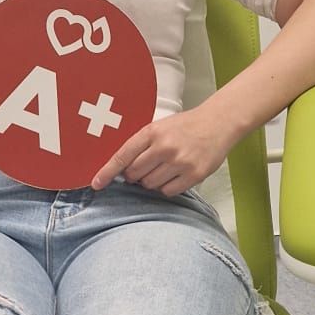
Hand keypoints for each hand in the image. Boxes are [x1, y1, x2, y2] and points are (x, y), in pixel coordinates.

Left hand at [90, 101, 242, 195]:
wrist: (218, 123)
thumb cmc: (186, 126)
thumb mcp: (159, 127)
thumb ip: (141, 144)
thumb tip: (122, 169)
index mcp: (152, 132)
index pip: (122, 156)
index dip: (107, 172)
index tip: (96, 183)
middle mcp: (164, 147)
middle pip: (134, 174)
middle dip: (135, 175)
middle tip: (146, 167)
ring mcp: (179, 162)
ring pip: (150, 185)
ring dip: (151, 181)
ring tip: (164, 168)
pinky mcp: (193, 174)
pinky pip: (168, 191)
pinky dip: (167, 187)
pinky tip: (175, 175)